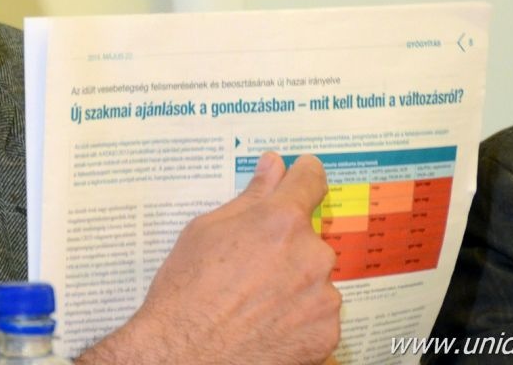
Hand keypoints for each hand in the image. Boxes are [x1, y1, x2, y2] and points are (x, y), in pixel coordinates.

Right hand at [77, 152, 340, 364]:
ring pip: (314, 277)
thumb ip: (250, 197)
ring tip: (254, 301)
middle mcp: (311, 254)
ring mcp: (323, 297)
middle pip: (308, 236)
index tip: (301, 175)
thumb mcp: (206, 231)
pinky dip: (299, 316)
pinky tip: (267, 323)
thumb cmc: (187, 290)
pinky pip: (318, 313)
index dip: (303, 175)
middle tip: (251, 265)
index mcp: (281, 221)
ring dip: (294, 282)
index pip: (309, 180)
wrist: (185, 354)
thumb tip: (274, 165)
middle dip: (286, 245)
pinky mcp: (327, 333)